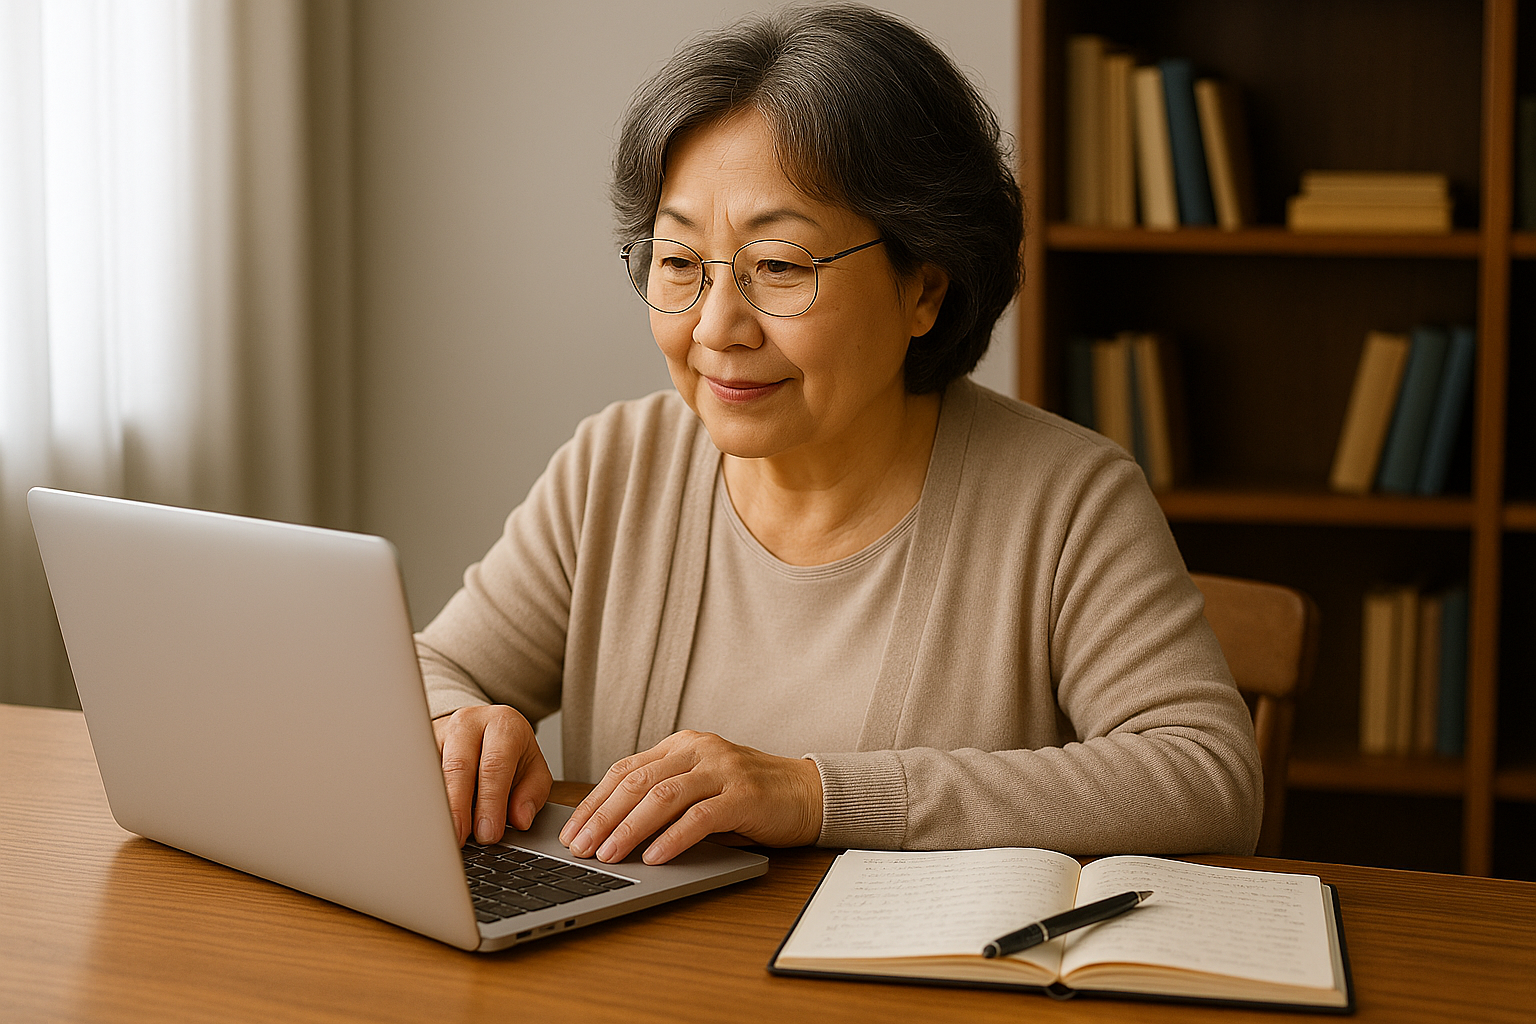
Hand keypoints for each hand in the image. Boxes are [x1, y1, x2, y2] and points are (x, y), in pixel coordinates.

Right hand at [433, 704, 552, 846]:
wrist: (486, 728)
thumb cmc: (511, 753)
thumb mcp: (534, 769)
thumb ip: (532, 794)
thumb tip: (521, 819)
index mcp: (502, 725)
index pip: (495, 764)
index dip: (491, 801)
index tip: (488, 832)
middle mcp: (468, 723)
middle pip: (458, 766)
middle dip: (459, 807)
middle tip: (460, 838)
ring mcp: (440, 732)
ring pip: (432, 770)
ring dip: (436, 805)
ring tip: (441, 834)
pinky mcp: (419, 746)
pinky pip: (417, 775)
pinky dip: (422, 800)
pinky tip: (427, 821)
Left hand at [557, 730, 822, 864]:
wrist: (809, 793)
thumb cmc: (749, 798)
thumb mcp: (701, 790)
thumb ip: (665, 800)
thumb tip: (610, 833)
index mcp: (682, 745)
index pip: (625, 770)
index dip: (594, 802)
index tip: (571, 831)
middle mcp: (699, 750)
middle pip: (637, 782)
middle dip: (603, 817)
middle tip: (578, 848)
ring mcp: (723, 770)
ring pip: (663, 796)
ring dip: (630, 828)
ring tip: (608, 855)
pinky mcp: (744, 795)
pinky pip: (700, 816)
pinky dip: (673, 838)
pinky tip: (654, 857)